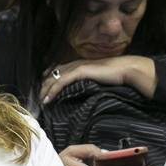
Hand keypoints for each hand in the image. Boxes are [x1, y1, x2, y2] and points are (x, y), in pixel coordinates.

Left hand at [41, 56, 156, 102]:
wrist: (125, 70)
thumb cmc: (116, 76)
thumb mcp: (98, 80)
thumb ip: (89, 82)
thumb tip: (84, 92)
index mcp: (79, 64)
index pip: (58, 71)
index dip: (49, 80)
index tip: (45, 91)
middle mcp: (75, 63)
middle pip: (53, 74)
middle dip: (44, 86)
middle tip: (40, 98)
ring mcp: (76, 66)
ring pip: (54, 78)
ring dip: (45, 90)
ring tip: (42, 101)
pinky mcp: (79, 71)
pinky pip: (61, 81)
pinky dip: (52, 90)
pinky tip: (48, 98)